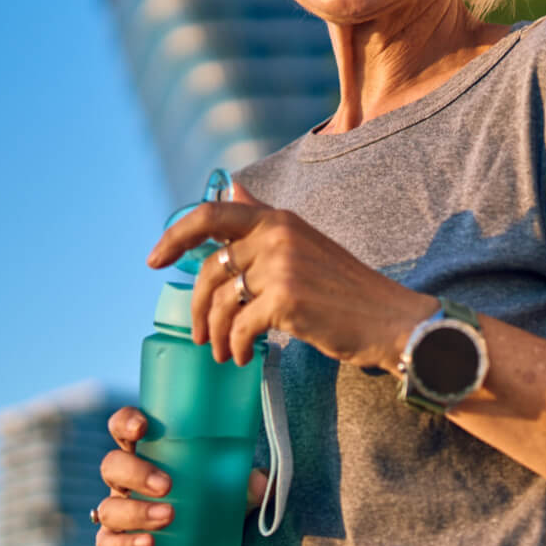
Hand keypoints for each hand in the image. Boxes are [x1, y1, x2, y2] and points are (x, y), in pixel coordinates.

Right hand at [94, 407, 268, 545]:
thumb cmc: (214, 510)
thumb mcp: (234, 495)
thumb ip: (248, 487)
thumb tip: (261, 482)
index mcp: (150, 456)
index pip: (125, 429)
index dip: (126, 422)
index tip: (142, 427)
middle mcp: (128, 482)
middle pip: (112, 466)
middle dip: (136, 472)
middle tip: (167, 485)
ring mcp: (119, 514)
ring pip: (109, 507)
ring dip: (136, 511)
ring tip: (168, 517)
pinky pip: (108, 545)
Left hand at [147, 182, 434, 369]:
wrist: (391, 320)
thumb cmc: (348, 291)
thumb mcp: (306, 243)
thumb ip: (266, 220)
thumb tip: (233, 186)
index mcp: (279, 219)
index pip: (211, 215)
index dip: (174, 236)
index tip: (154, 261)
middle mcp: (277, 235)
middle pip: (209, 270)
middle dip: (197, 307)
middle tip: (198, 334)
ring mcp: (281, 266)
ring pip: (221, 302)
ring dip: (215, 333)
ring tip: (222, 352)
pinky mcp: (286, 300)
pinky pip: (239, 327)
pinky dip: (235, 347)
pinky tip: (241, 358)